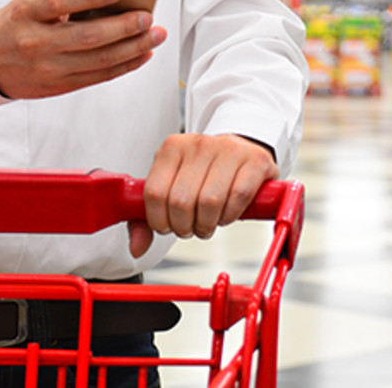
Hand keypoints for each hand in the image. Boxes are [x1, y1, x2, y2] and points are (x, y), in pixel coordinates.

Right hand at [0, 0, 166, 98]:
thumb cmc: (15, 25)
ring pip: (100, 60)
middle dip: (125, 27)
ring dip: (134, 47)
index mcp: (26, 14)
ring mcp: (49, 68)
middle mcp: (37, 42)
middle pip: (88, 36)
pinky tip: (142, 54)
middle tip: (148, 18)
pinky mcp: (60, 86)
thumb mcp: (28, 3)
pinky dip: (126, 65)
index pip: (59, 3)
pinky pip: (100, 76)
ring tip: (155, 35)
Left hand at [128, 133, 277, 257]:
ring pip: (209, 201)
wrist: (243, 150)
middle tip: (190, 228)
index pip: (155, 192)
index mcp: (172, 147)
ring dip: (207, 224)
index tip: (167, 227)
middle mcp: (199, 144)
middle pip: (181, 201)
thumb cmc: (206, 173)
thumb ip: (149, 217)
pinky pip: (238, 197)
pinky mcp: (255, 161)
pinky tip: (226, 214)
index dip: (159, 220)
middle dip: (184, 226)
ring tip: (208, 223)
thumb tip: (137, 247)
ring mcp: (229, 149)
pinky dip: (230, 215)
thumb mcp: (173, 186)